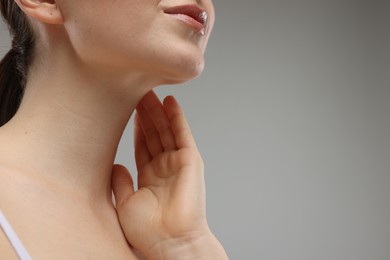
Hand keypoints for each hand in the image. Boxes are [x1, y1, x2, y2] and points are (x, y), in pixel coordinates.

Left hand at [111, 91, 226, 258]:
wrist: (170, 242)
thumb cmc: (149, 231)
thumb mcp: (126, 203)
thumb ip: (120, 182)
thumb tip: (116, 164)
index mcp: (150, 176)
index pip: (142, 145)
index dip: (135, 127)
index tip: (125, 108)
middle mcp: (165, 167)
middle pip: (153, 134)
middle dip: (145, 113)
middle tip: (135, 91)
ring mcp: (178, 162)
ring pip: (166, 130)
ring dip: (158, 111)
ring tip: (148, 90)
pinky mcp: (190, 160)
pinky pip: (182, 134)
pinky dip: (177, 117)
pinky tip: (170, 102)